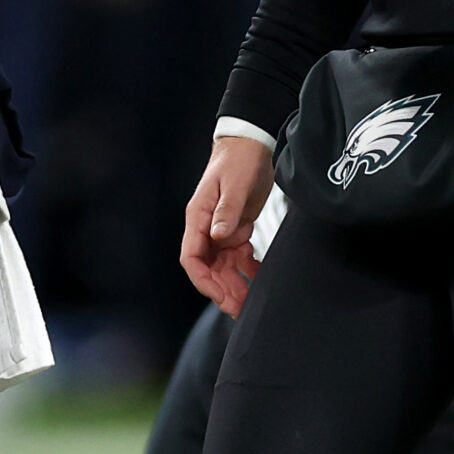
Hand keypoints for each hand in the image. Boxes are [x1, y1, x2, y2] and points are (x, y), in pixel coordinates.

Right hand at [180, 132, 274, 313]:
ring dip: (235, 285)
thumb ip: (226, 211)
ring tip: (251, 303)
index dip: (203, 280)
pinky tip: (262, 279)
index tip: (220, 295)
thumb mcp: (234, 184)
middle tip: (240, 309)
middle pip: (208, 269)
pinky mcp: (237, 230)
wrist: (251, 144)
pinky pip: (239, 258)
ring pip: (224, 268)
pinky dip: (249, 270)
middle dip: (222, 290)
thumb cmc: (238, 159)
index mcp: (198, 218)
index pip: (192, 258)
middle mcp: (206, 228)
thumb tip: (218, 236)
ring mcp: (221, 231)